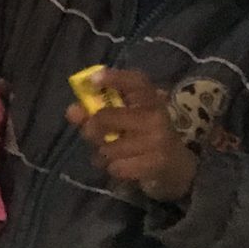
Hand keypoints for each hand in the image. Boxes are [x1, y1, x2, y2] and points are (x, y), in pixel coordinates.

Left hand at [66, 69, 198, 202]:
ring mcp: (158, 139)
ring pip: (108, 147)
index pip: (136, 81)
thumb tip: (72, 111)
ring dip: (102, 155)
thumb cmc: (144, 137)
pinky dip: (113, 169)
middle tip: (92, 135)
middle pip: (106, 117)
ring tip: (112, 155)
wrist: (176, 167)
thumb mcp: (125, 121)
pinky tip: (124, 166)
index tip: (93, 80)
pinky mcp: (156, 163)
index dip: (114, 77)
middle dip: (91, 129)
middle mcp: (156, 115)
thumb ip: (96, 114)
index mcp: (150, 99)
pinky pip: (116, 167)